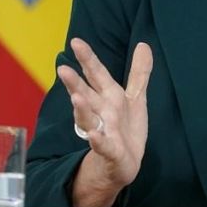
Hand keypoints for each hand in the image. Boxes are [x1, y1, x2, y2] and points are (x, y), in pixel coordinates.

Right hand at [57, 38, 152, 190]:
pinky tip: (94, 136)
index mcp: (108, 96)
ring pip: (88, 119)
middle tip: (62, 68)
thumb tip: (144, 43)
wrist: (122, 164)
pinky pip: (103, 145)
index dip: (87, 59)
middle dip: (75, 83)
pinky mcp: (109, 151)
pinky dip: (98, 141)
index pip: (96, 74)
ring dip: (82, 109)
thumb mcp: (135, 98)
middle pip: (86, 94)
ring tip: (75, 97)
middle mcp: (101, 112)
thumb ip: (139, 72)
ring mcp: (102, 131)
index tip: (76, 42)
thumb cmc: (125, 128)